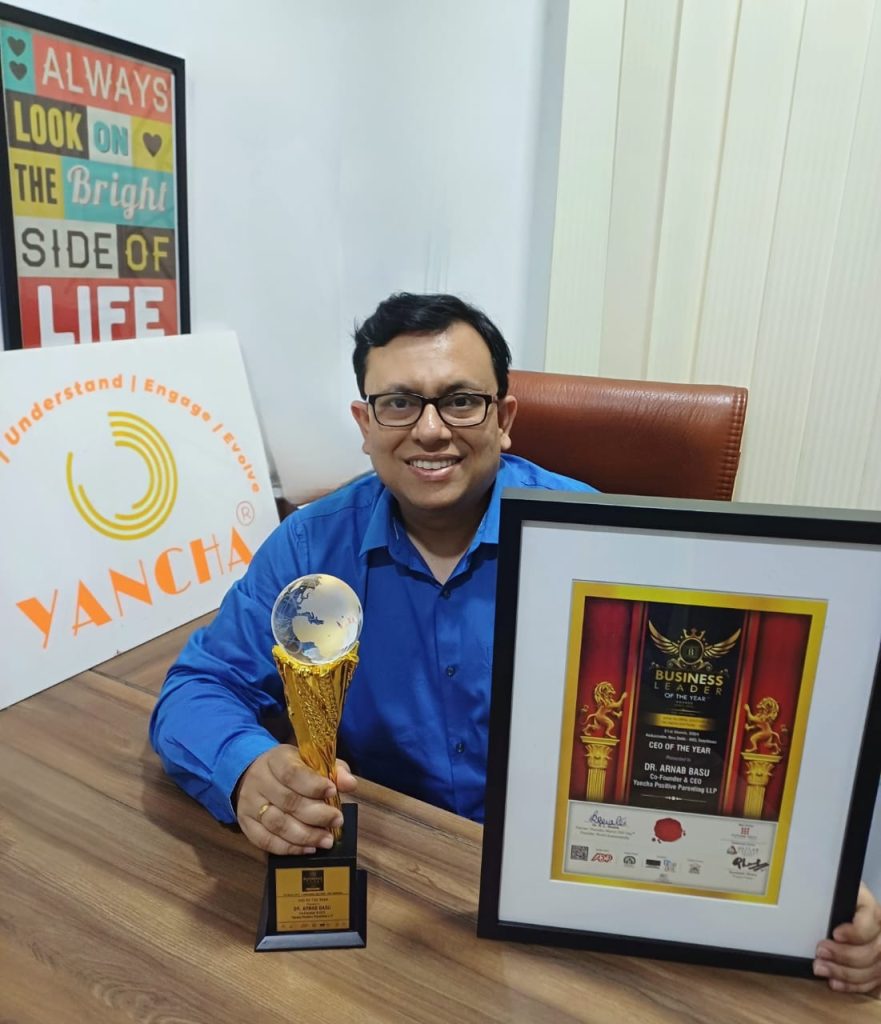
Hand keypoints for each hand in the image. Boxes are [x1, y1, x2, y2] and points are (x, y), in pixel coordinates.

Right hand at [235, 744, 356, 855]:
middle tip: (337, 821)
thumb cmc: (290, 768)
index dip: (313, 784)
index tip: (333, 792)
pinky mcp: (246, 825)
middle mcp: (259, 781)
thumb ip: (334, 770)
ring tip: (326, 840)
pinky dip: (288, 848)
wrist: (251, 774)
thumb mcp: (310, 761)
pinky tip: (308, 848)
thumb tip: (350, 784)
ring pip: (277, 824)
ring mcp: (250, 805)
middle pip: (287, 801)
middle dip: (316, 814)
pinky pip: (266, 841)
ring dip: (305, 835)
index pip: (292, 773)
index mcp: (276, 760)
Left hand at [813, 883, 880, 994]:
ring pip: (875, 969)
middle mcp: (880, 928)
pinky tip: (835, 982)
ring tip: (821, 969)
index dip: (856, 931)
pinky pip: (873, 982)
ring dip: (845, 973)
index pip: (871, 920)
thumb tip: (807, 896)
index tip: (835, 934)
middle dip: (844, 955)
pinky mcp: (878, 966)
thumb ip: (821, 894)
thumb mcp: (824, 889)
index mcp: (868, 905)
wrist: (832, 906)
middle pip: (874, 949)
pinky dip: (853, 985)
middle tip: (820, 952)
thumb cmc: (825, 895)